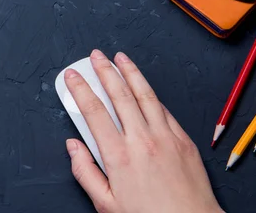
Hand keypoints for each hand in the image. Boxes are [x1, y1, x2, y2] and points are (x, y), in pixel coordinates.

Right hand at [64, 50, 222, 212]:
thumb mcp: (106, 203)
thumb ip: (85, 172)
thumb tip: (72, 146)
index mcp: (118, 156)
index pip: (94, 111)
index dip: (80, 90)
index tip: (73, 76)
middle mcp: (141, 140)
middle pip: (119, 95)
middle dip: (105, 71)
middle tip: (96, 56)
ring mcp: (165, 137)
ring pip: (145, 95)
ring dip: (130, 72)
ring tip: (120, 57)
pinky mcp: (183, 140)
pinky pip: (164, 109)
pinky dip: (151, 94)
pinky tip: (145, 87)